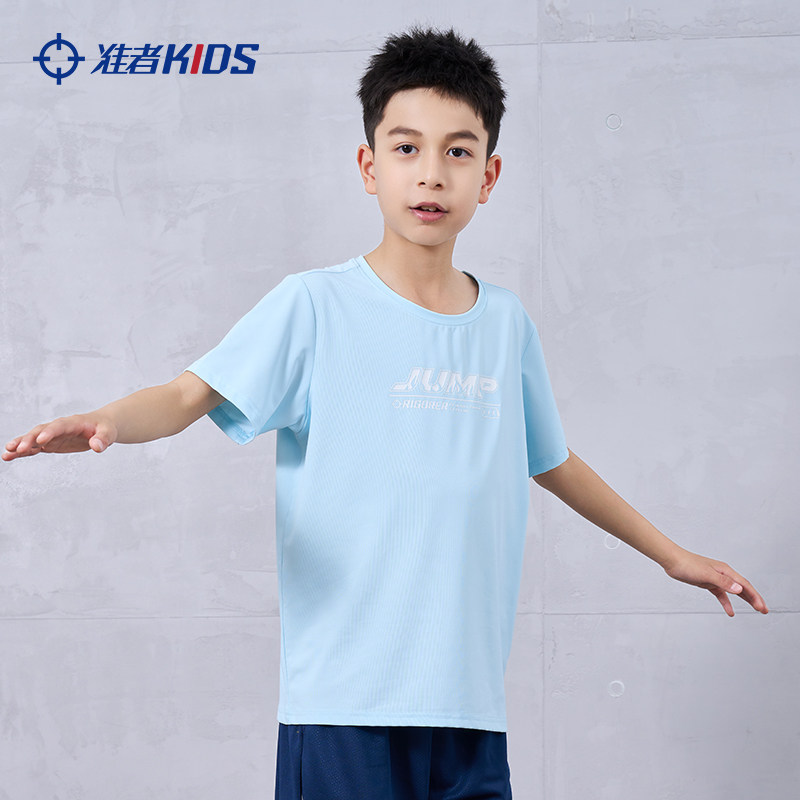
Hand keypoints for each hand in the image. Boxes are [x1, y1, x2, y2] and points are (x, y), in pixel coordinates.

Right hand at [2, 415, 117, 461]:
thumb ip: (103, 439)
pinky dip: (22, 452)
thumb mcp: (109, 432)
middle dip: (29, 439)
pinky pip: (34, 447)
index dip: (50, 432)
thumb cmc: (105, 428)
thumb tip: (97, 447)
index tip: (40, 440)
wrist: (101, 425)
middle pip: (41, 431)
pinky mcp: (50, 443)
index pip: (59, 426)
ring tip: (6, 454)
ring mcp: (52, 435)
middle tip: (18, 448)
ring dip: (20, 445)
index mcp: (73, 422)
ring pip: (33, 439)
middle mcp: (59, 428)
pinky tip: (9, 456)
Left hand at [662, 549, 768, 616]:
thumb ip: (723, 582)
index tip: (762, 607)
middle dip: (754, 599)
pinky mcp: (707, 582)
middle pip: (742, 588)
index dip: (755, 596)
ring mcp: (715, 578)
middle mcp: (723, 574)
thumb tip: (739, 589)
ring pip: (734, 591)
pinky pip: (721, 594)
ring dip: (744, 601)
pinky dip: (726, 603)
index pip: (745, 585)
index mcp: (725, 570)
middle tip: (764, 610)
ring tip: (755, 609)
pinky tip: (730, 611)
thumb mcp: (706, 574)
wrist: (672, 561)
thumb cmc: (687, 564)